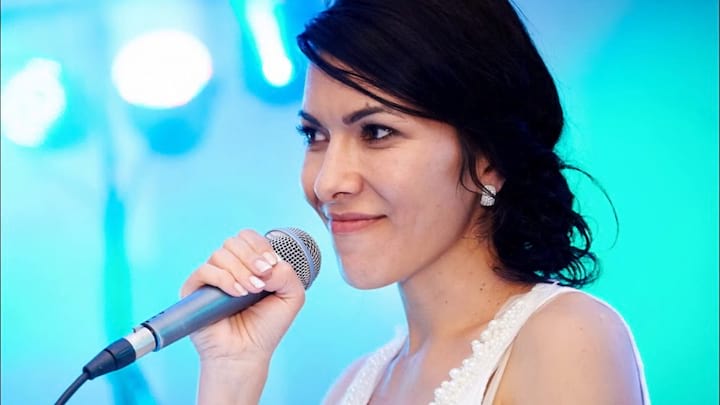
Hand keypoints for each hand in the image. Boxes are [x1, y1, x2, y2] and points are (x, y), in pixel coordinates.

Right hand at [180, 230, 305, 401]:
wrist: (246, 353)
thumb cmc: (266, 327)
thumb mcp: (292, 296)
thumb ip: (288, 273)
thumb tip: (267, 265)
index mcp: (248, 263)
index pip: (248, 237)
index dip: (260, 246)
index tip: (271, 267)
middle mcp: (227, 267)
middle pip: (234, 241)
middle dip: (252, 259)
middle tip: (262, 282)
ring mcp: (210, 277)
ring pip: (221, 254)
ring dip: (241, 271)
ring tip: (251, 292)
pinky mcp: (193, 289)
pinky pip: (205, 270)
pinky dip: (224, 279)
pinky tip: (237, 294)